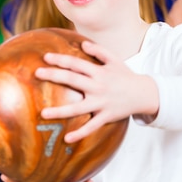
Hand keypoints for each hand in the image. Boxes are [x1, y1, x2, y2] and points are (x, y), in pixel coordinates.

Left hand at [36, 40, 158, 142]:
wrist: (145, 94)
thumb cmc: (126, 76)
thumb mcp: (114, 60)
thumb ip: (98, 50)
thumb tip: (82, 43)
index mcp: (98, 72)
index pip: (76, 64)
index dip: (60, 60)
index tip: (45, 57)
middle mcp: (98, 86)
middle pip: (72, 80)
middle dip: (54, 76)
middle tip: (37, 73)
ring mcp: (101, 103)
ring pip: (78, 108)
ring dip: (60, 111)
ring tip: (43, 113)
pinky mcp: (106, 116)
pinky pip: (92, 127)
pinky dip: (80, 133)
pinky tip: (67, 138)